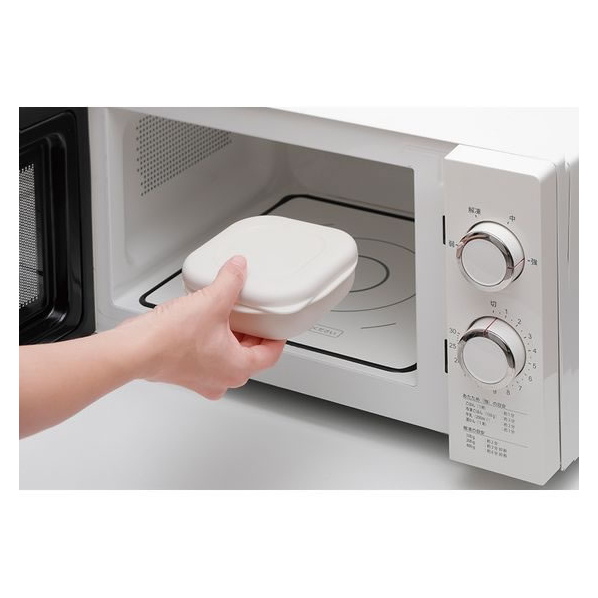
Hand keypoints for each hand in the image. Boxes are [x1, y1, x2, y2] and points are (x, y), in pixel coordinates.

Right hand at [119, 255, 285, 398]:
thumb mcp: (210, 302)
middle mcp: (222, 379)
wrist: (134, 349)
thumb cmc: (169, 339)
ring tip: (226, 315)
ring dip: (229, 337)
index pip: (271, 354)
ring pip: (228, 356)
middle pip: (250, 355)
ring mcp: (203, 379)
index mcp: (238, 368)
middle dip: (251, 333)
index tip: (276, 325)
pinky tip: (203, 323)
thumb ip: (230, 282)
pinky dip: (210, 342)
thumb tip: (239, 268)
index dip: (276, 336)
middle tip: (252, 314)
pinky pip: (208, 357)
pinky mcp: (186, 374)